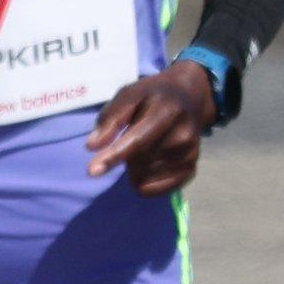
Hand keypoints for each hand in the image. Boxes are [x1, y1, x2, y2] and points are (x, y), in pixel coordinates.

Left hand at [86, 60, 214, 193]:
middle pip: (136, 162)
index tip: (92, 171)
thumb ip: (110, 117)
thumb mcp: (129, 94)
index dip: (114, 156)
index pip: (137, 140)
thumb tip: (92, 146)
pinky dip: (143, 181)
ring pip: (142, 178)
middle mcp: (183, 136)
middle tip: (133, 135)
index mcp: (167, 112)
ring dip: (133, 167)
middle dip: (123, 155)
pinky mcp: (190, 171)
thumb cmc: (153, 96)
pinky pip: (153, 190)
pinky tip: (148, 163)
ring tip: (144, 146)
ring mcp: (189, 156)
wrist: (191, 97)